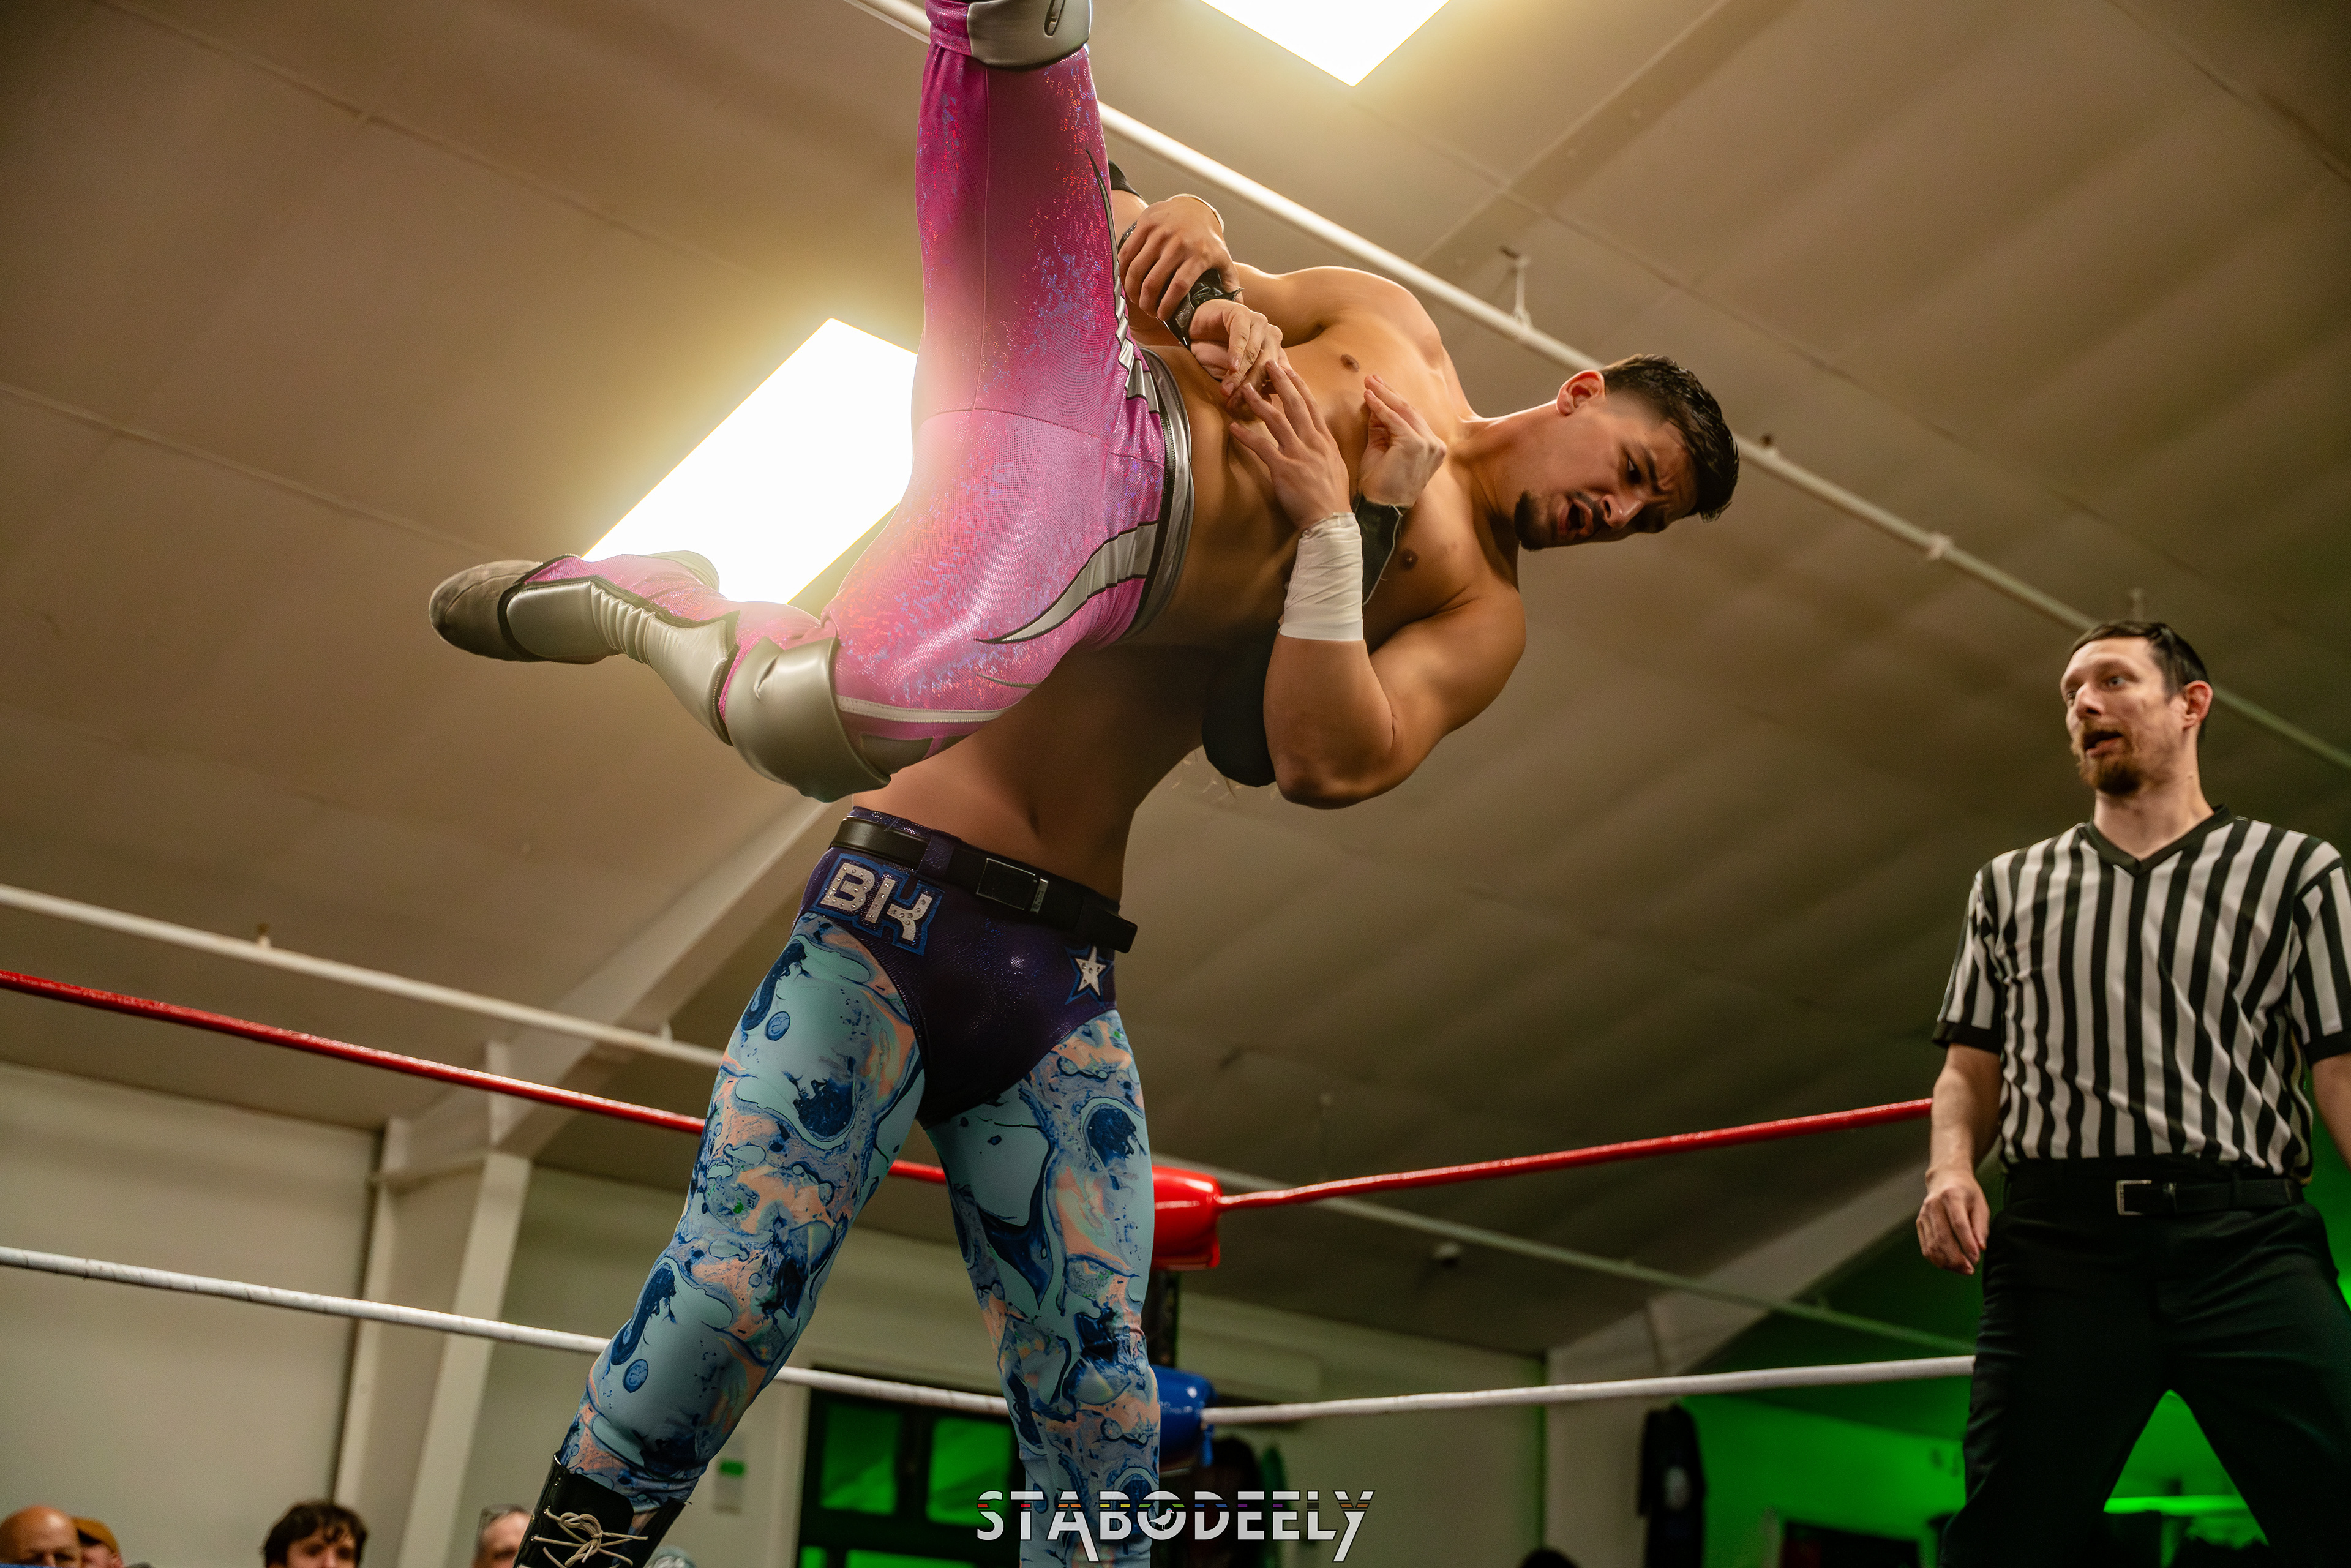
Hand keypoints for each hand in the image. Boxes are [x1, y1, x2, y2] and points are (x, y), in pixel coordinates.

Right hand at [1118, 195, 1233, 323]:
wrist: (1193, 208)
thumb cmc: (1207, 240)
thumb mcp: (1223, 258)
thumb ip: (1230, 282)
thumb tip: (1236, 307)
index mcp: (1198, 254)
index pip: (1178, 286)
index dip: (1167, 305)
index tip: (1161, 316)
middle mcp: (1179, 242)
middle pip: (1154, 280)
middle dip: (1146, 302)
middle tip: (1146, 309)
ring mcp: (1160, 232)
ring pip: (1137, 268)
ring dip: (1132, 289)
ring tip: (1136, 298)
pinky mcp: (1146, 223)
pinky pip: (1127, 252)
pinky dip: (1123, 270)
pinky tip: (1127, 280)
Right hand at [1186, 297, 1286, 403]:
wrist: (1197, 325)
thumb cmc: (1215, 349)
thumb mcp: (1234, 372)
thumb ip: (1250, 383)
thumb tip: (1267, 403)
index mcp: (1274, 351)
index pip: (1272, 376)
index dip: (1260, 394)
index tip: (1250, 412)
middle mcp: (1271, 337)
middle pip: (1265, 366)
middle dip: (1249, 387)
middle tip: (1234, 403)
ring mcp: (1259, 323)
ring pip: (1254, 353)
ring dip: (1239, 373)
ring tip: (1227, 389)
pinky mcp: (1243, 313)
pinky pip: (1241, 336)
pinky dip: (1236, 352)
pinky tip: (1232, 366)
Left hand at [1227, 359, 1350, 529]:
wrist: (1330, 520)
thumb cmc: (1332, 498)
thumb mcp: (1335, 468)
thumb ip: (1325, 451)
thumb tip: (1318, 441)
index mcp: (1325, 442)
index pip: (1312, 406)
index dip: (1300, 386)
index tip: (1290, 370)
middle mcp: (1312, 443)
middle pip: (1295, 405)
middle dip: (1281, 382)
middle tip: (1268, 364)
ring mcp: (1298, 455)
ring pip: (1277, 420)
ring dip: (1259, 402)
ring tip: (1245, 389)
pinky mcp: (1284, 469)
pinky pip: (1261, 447)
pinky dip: (1246, 436)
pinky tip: (1234, 427)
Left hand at [1355, 374, 1443, 506]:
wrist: (1381, 508)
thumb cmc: (1379, 485)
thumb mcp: (1380, 450)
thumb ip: (1381, 428)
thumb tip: (1375, 405)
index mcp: (1430, 447)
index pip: (1411, 417)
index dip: (1393, 400)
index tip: (1377, 387)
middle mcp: (1434, 444)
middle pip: (1410, 410)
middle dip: (1388, 392)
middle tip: (1371, 377)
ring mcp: (1428, 445)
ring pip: (1404, 412)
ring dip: (1384, 395)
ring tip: (1368, 382)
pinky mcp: (1417, 445)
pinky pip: (1396, 421)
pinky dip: (1381, 408)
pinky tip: (1369, 398)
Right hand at [1917, 1168, 1989, 1274]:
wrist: (1945, 1178)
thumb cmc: (1966, 1192)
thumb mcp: (1980, 1204)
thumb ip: (1981, 1227)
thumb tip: (1980, 1248)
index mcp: (1952, 1196)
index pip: (1958, 1223)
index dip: (1967, 1243)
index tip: (1976, 1259)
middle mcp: (1934, 1205)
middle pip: (1942, 1237)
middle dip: (1956, 1258)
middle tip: (1970, 1269)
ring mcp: (1924, 1214)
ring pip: (1931, 1245)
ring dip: (1946, 1262)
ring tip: (1962, 1269)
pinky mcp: (1919, 1223)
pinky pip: (1925, 1247)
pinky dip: (1937, 1260)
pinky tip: (1949, 1264)